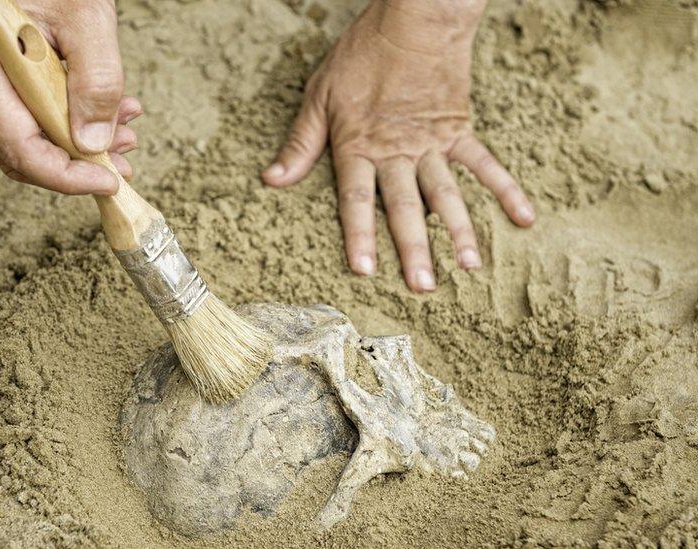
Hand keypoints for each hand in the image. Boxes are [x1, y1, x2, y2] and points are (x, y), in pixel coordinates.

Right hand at [0, 0, 140, 193]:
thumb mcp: (89, 18)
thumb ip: (96, 81)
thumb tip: (93, 144)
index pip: (19, 147)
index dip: (66, 177)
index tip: (109, 180)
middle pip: (19, 154)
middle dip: (76, 166)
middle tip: (123, 158)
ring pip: (23, 141)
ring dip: (76, 146)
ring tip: (123, 129)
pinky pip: (24, 120)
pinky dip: (66, 125)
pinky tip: (102, 114)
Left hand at [263, 0, 534, 291]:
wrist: (414, 18)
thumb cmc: (361, 56)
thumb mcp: (319, 95)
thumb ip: (301, 143)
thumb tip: (272, 179)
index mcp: (359, 146)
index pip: (357, 199)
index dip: (359, 235)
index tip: (366, 271)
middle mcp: (397, 151)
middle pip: (406, 206)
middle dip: (414, 249)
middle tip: (424, 288)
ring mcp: (432, 143)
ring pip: (447, 194)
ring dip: (459, 231)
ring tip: (469, 267)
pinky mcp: (459, 129)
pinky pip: (485, 164)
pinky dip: (506, 190)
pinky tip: (524, 218)